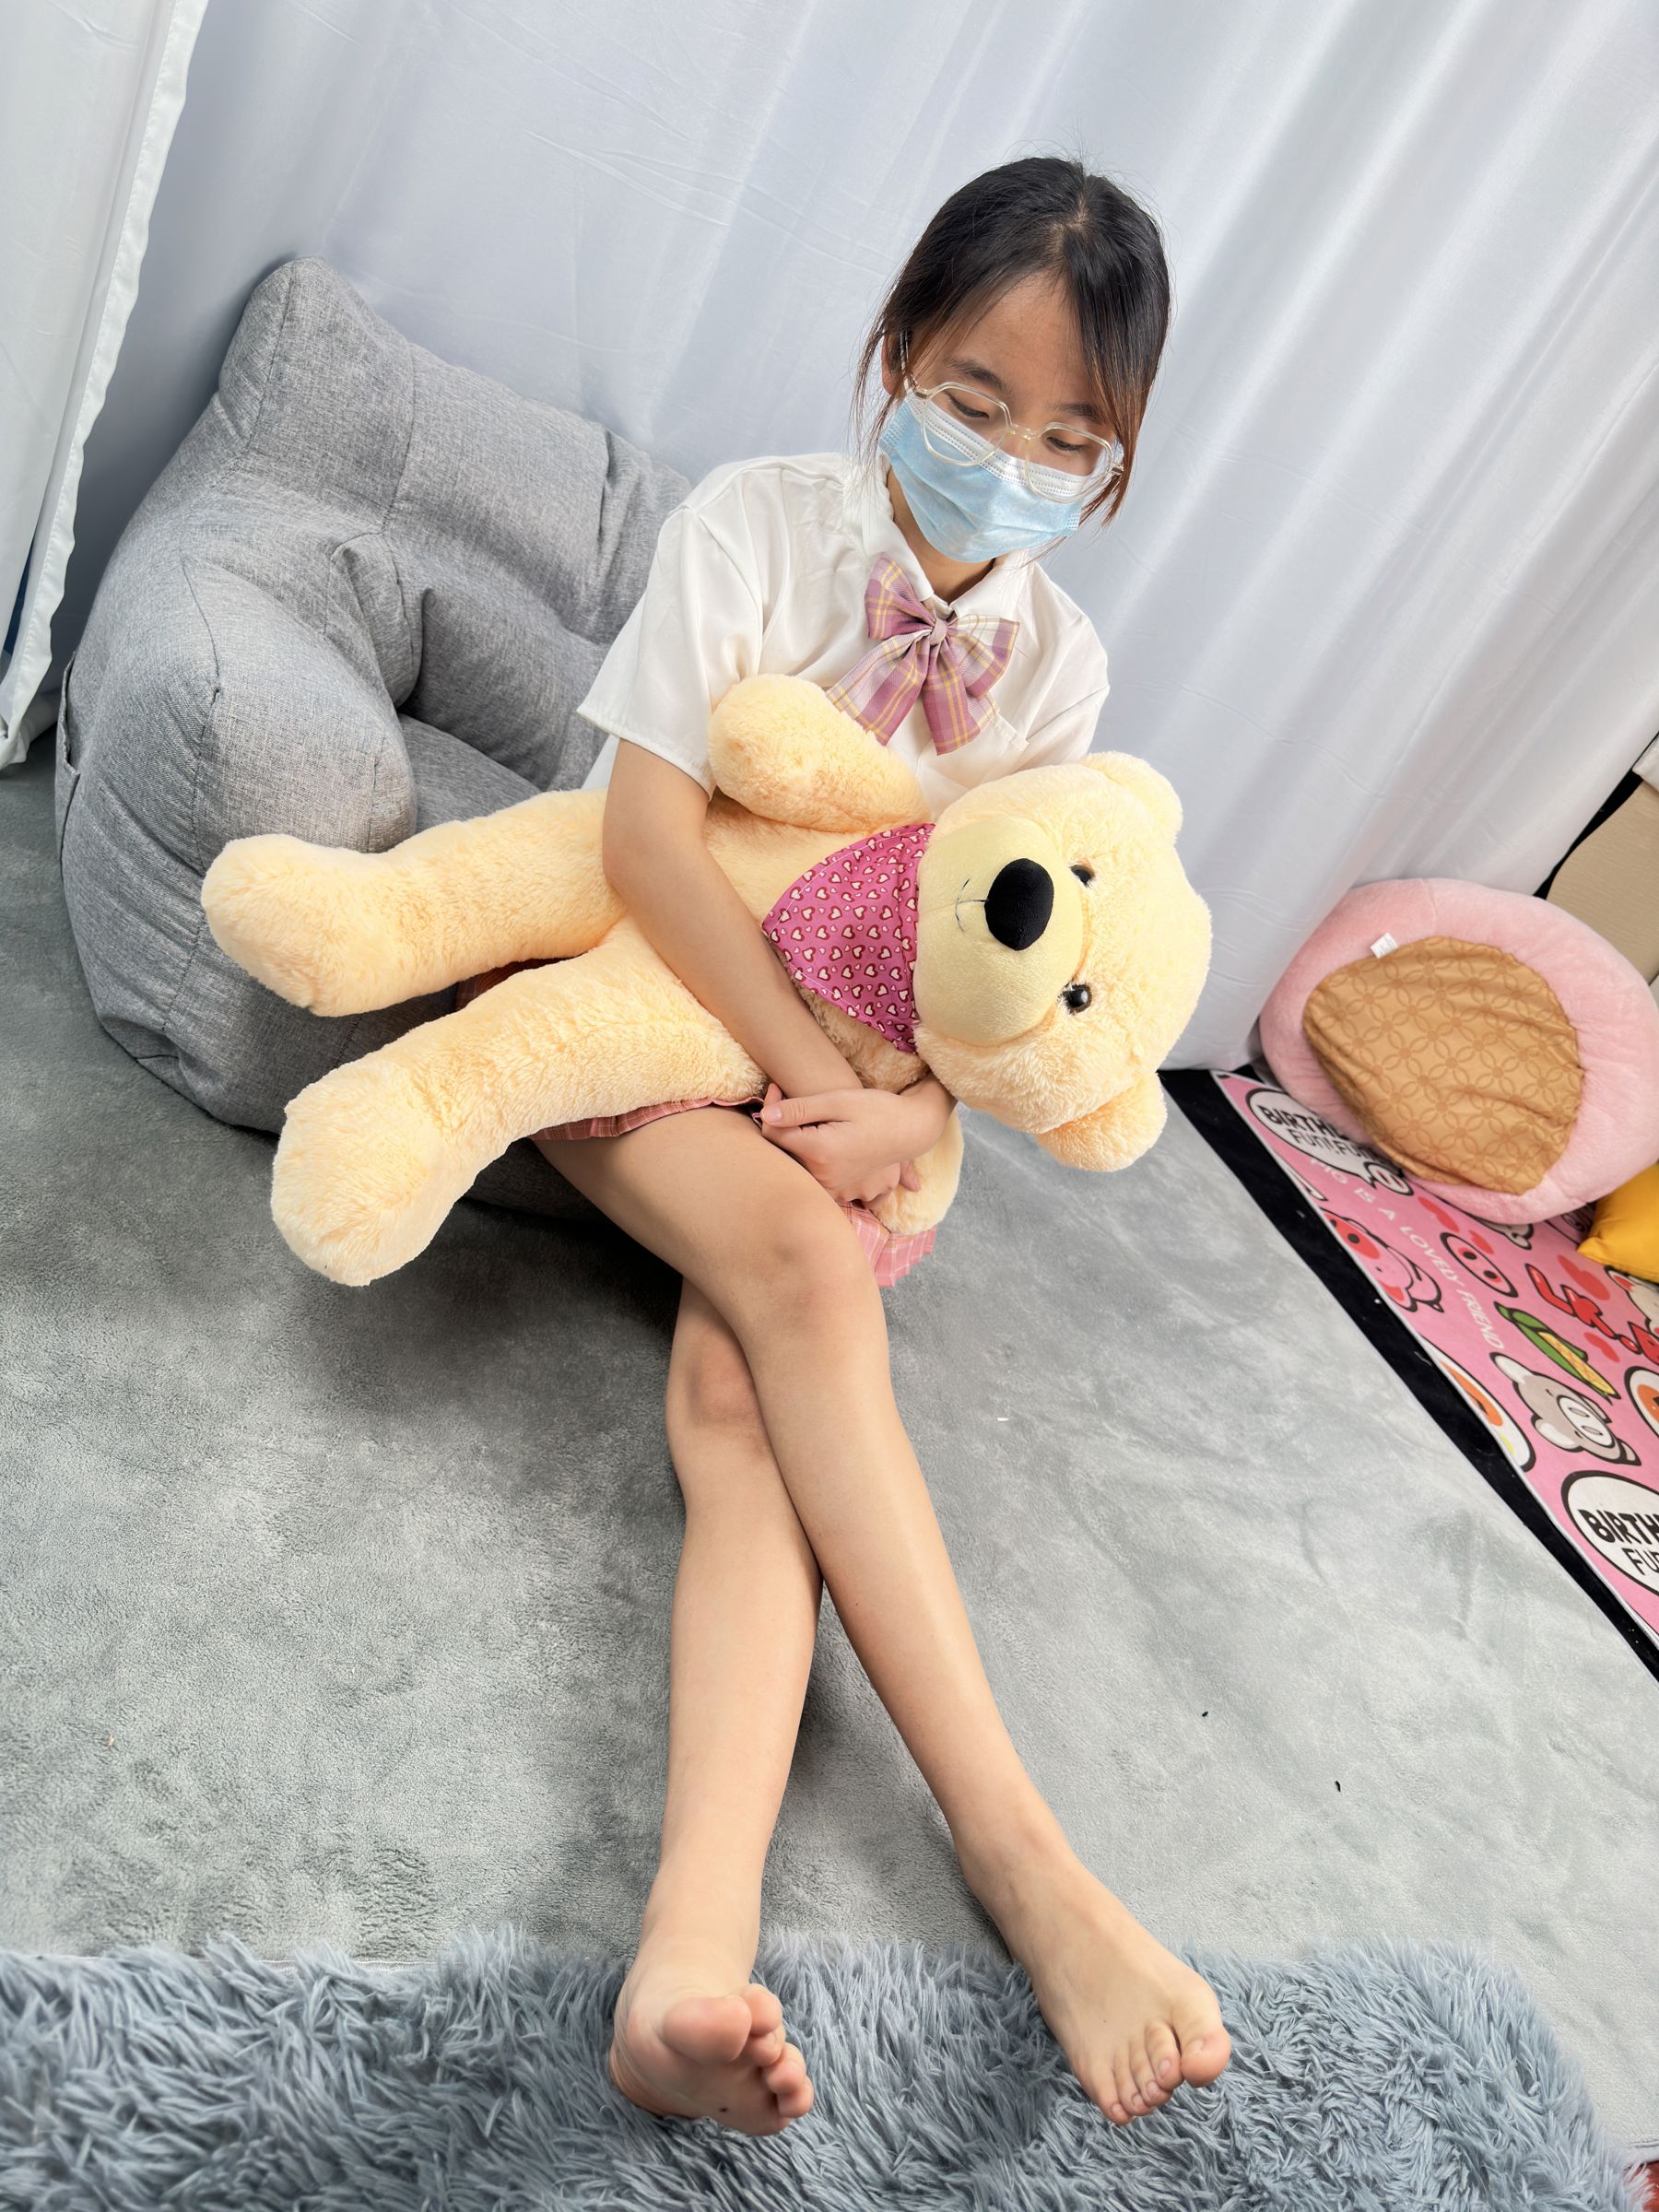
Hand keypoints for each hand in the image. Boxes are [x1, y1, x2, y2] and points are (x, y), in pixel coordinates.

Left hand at [756, 1080, 926, 1207]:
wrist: (910, 1129)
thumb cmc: (876, 1109)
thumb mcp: (838, 1101)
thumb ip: (800, 1109)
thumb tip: (766, 1114)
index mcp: (819, 1152)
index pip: (772, 1133)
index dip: (769, 1109)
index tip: (776, 1088)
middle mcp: (823, 1177)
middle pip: (781, 1153)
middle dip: (782, 1127)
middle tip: (791, 1099)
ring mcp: (833, 1189)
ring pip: (796, 1166)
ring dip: (796, 1145)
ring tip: (812, 1122)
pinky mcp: (840, 1193)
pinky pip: (814, 1180)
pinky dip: (811, 1163)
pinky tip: (822, 1145)